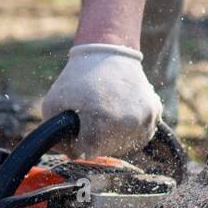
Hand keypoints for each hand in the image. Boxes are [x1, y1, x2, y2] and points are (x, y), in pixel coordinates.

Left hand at [42, 43, 160, 158]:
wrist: (109, 52)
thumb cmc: (78, 78)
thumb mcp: (53, 102)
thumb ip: (52, 134)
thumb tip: (67, 155)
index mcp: (100, 122)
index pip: (86, 152)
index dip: (76, 142)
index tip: (76, 127)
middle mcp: (126, 123)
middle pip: (106, 150)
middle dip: (94, 139)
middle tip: (90, 117)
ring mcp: (144, 118)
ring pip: (125, 145)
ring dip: (113, 136)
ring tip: (105, 113)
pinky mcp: (154, 113)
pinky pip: (140, 134)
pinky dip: (130, 128)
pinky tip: (120, 112)